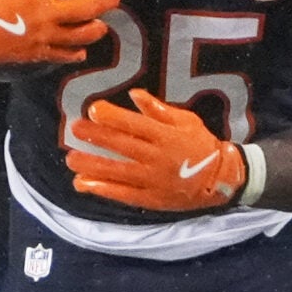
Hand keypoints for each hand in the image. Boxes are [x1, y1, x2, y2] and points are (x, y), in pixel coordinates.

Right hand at [0, 0, 119, 67]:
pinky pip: (60, 55)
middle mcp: (44, 16)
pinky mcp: (34, 53)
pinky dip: (73, 53)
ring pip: (78, 36)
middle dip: (104, 2)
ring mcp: (41, 37)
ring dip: (94, 30)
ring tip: (103, 26)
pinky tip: (80, 51)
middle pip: (84, 10)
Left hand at [66, 89, 246, 212]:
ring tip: (71, 159)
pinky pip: (122, 194)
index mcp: (165, 135)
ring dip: (91, 165)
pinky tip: (82, 184)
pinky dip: (101, 189)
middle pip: (122, 146)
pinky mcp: (149, 198)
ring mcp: (152, 179)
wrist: (219, 179)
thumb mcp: (186, 120)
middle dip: (96, 137)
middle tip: (75, 129)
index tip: (93, 109)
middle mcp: (156, 157)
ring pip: (117, 171)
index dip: (113, 117)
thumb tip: (134, 94)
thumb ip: (158, 109)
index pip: (135, 124)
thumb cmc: (200, 144)